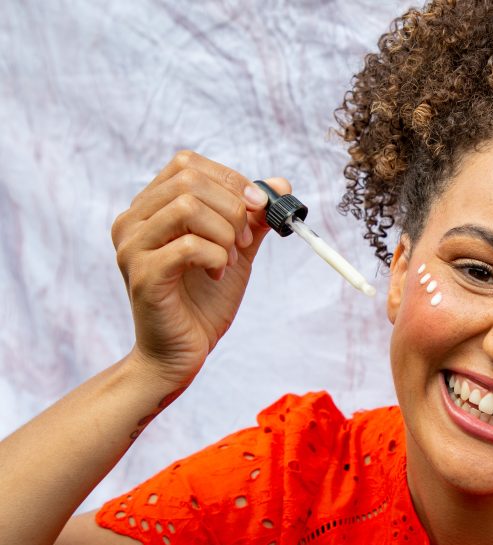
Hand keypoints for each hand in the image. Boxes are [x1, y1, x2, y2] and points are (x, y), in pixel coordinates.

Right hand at [111, 150, 289, 386]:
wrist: (181, 353)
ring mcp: (132, 246)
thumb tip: (281, 185)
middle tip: (244, 242)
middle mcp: (132, 221)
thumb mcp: (235, 250)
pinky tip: (218, 275)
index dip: (230, 180)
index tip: (257, 208)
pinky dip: (216, 257)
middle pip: (188, 179)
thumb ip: (253, 218)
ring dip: (224, 232)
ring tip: (230, 260)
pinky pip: (188, 245)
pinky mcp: (143, 274)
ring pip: (186, 206)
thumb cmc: (203, 301)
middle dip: (232, 208)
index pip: (187, 163)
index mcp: (149, 208)